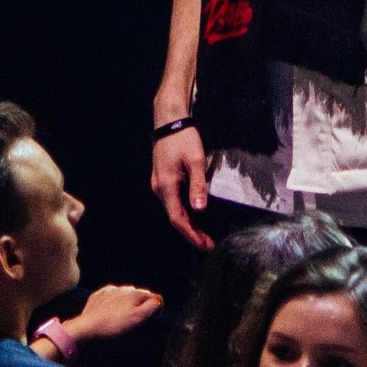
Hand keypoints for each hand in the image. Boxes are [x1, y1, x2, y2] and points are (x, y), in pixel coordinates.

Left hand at [66, 283, 164, 341]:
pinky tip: (111, 312)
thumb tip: (158, 302)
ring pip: (125, 294)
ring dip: (128, 303)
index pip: (154, 297)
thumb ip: (151, 307)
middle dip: (142, 304)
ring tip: (124, 316)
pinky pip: (111, 297)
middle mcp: (124, 289)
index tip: (154, 318)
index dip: (157, 307)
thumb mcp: (138, 318)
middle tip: (139, 319)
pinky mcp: (98, 296)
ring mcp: (110, 291)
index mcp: (135, 293)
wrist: (87, 327)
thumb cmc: (114, 325)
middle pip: (140, 295)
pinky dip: (114, 302)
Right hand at [152, 122, 212, 249]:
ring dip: (188, 223)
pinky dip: (184, 211)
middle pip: (175, 217)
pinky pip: (173, 201)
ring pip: (173, 210)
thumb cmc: (184, 139)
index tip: (204, 245)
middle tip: (207, 244)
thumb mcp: (195, 161)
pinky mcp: (162, 178)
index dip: (191, 234)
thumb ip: (197, 186)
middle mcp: (159, 189)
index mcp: (166, 187)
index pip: (177, 219)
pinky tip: (194, 215)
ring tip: (204, 234)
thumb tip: (199, 210)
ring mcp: (159, 184)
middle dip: (191, 232)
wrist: (169, 120)